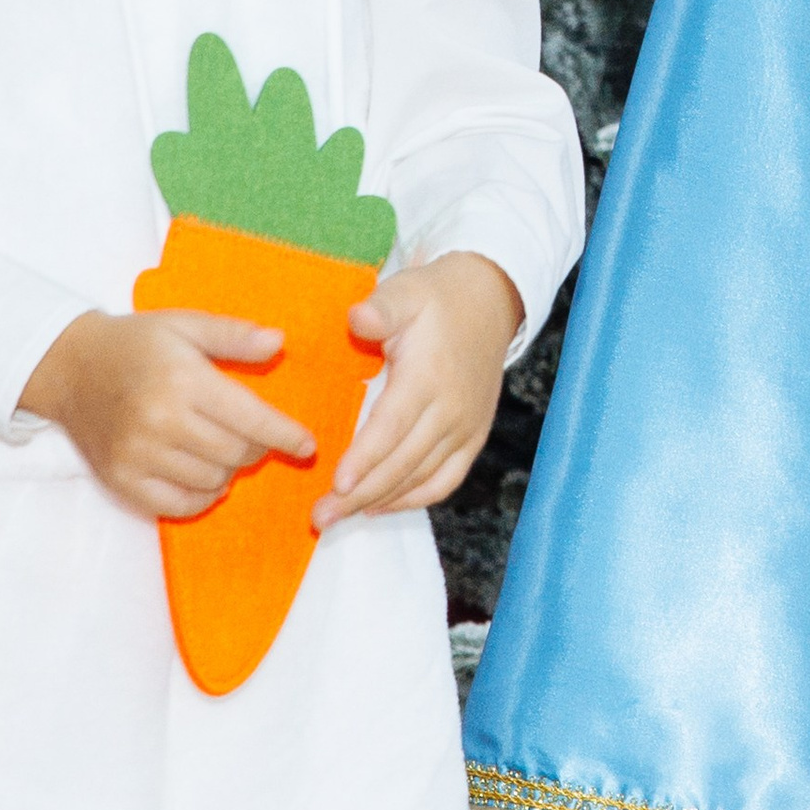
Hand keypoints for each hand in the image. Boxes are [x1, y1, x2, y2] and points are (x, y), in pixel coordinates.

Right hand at [20, 307, 316, 521]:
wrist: (71, 369)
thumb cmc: (138, 343)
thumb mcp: (187, 324)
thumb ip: (235, 335)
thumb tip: (279, 344)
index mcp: (182, 381)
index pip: (250, 419)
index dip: (285, 435)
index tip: (308, 444)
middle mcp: (159, 423)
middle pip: (235, 453)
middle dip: (259, 448)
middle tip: (258, 435)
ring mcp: (136, 457)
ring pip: (211, 480)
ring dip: (231, 469)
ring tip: (227, 448)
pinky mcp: (119, 481)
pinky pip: (177, 505)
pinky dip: (202, 495)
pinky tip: (207, 474)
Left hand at [310, 252, 522, 532]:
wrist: (490, 302)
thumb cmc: (437, 298)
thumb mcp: (407, 291)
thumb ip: (382, 308)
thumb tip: (358, 317)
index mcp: (430, 375)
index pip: (393, 426)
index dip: (365, 459)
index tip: (336, 484)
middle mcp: (452, 408)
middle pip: (403, 463)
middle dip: (360, 494)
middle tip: (320, 516)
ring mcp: (466, 426)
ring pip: (421, 478)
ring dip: (380, 502)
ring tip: (339, 518)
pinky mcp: (474, 437)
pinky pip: (446, 480)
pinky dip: (415, 499)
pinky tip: (380, 507)